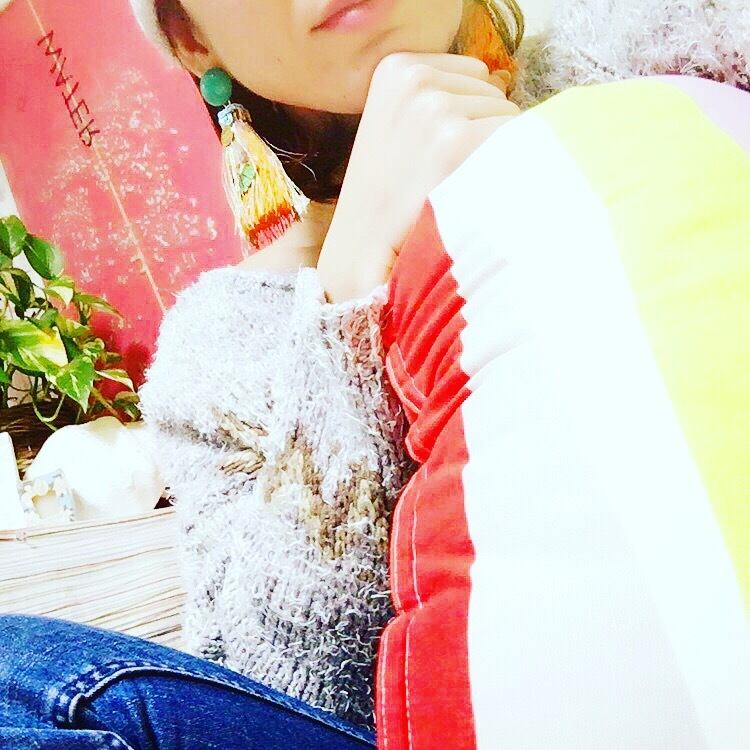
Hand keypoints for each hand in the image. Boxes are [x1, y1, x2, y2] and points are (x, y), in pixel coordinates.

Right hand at [316, 52, 519, 302]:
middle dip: (482, 137)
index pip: (477, 77)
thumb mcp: (401, 128)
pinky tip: (468, 197)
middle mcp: (414, 79)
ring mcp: (434, 109)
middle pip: (496, 96)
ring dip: (492, 157)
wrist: (362, 254)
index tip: (436, 156)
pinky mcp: (453, 141)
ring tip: (450, 189)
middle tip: (442, 179)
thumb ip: (444, 99)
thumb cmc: (389, 201)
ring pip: (510, 121)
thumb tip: (503, 85)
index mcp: (398, 68)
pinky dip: (506, 173)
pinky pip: (518, 144)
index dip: (470, 121)